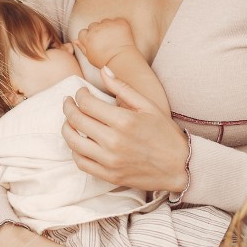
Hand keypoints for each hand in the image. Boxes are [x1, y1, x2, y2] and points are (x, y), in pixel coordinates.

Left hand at [62, 66, 188, 192]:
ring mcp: (110, 161)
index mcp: (124, 121)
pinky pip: (81, 163)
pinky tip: (79, 142)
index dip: (79, 94)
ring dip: (67, 128)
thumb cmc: (165, 134)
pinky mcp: (109, 175)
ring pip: (74, 143)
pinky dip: (75, 151)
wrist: (179, 167)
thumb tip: (103, 70)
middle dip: (68, 107)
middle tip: (68, 102)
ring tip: (69, 121)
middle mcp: (113, 141)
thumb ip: (123, 88)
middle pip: (77, 120)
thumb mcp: (148, 106)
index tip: (81, 92)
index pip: (87, 103)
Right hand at [75, 18, 135, 67]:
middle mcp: (97, 29)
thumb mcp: (90, 57)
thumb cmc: (105, 61)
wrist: (122, 60)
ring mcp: (109, 25)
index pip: (83, 32)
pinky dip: (118, 26)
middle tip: (104, 40)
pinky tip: (120, 35)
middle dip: (97, 31)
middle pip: (93, 25)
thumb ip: (81, 47)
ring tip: (113, 38)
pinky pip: (117, 20)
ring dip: (107, 27)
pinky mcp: (120, 23)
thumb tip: (75, 40)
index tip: (94, 42)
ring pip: (105, 21)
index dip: (88, 37)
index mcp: (88, 37)